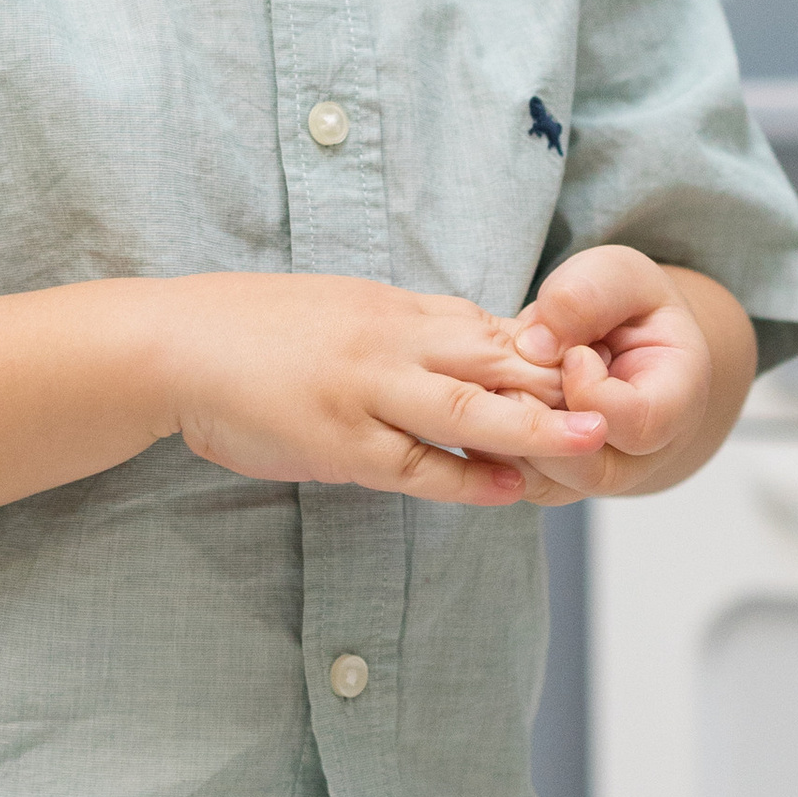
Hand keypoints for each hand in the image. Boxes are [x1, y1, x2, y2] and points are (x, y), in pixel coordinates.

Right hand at [164, 271, 615, 510]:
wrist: (171, 346)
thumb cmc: (247, 334)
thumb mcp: (337, 311)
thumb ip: (395, 331)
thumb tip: (450, 347)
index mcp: (392, 308)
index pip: (490, 327)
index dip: (549, 353)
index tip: (597, 374)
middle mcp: (390, 342)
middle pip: (497, 359)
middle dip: (565, 383)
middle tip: (626, 400)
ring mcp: (365, 391)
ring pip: (468, 409)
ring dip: (537, 426)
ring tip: (592, 442)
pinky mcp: (338, 441)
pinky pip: (416, 465)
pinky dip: (467, 478)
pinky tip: (509, 488)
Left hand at [508, 247, 749, 500]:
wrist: (615, 339)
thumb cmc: (623, 305)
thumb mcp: (618, 275)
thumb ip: (586, 296)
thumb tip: (535, 345)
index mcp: (677, 399)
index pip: (640, 425)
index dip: (593, 392)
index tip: (574, 354)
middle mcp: (642, 454)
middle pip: (589, 469)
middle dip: (540, 418)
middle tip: (517, 373)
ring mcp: (594, 474)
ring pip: (545, 482)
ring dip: (508, 433)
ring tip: (499, 384)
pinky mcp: (552, 481)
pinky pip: (514, 481)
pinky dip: (489, 443)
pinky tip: (484, 401)